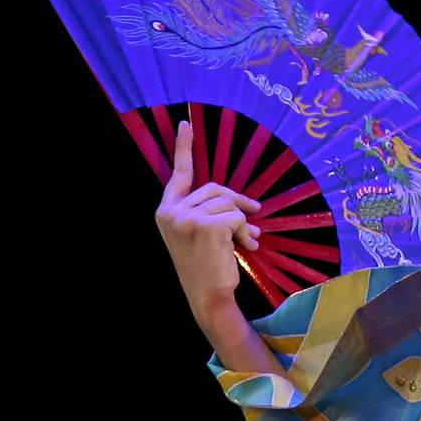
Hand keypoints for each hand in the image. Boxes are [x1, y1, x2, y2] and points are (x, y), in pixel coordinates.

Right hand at [154, 118, 262, 320]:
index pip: (178, 174)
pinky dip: (245, 230)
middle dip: (238, 202)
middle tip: (255, 215)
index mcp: (166, 211)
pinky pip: (235, 216)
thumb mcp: (202, 234)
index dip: (184, 148)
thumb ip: (210, 213)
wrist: (208, 296)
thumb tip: (244, 204)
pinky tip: (246, 246)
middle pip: (214, 188)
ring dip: (243, 221)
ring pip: (227, 202)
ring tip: (248, 239)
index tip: (186, 124)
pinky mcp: (203, 226)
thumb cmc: (208, 267)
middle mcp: (170, 212)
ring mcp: (184, 218)